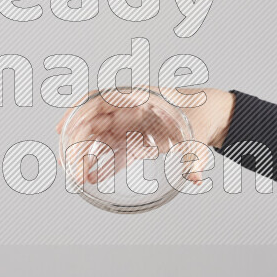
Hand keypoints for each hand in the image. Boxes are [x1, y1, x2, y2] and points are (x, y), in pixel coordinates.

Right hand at [55, 87, 234, 185]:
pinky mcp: (137, 141)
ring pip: (100, 139)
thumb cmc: (201, 112)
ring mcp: (131, 125)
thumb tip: (195, 177)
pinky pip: (114, 152)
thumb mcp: (197, 133)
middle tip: (67, 165)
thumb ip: (194, 155)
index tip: (63, 129)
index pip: (99, 100)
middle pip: (93, 123)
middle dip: (77, 143)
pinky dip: (103, 165)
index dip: (77, 113)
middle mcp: (130, 110)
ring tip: (77, 177)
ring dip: (86, 156)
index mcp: (139, 98)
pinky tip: (93, 178)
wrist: (212, 113)